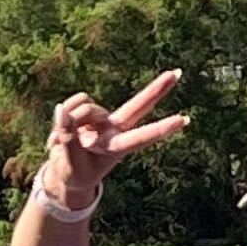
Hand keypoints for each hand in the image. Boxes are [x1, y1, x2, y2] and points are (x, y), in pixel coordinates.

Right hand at [38, 70, 189, 211]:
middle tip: (178, 73)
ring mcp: (102, 119)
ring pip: (86, 107)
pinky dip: (65, 114)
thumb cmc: (73, 172)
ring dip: (71, 121)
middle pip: (139, 105)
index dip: (162, 128)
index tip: (185, 120)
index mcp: (117, 148)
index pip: (142, 136)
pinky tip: (63, 128)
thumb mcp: (69, 162)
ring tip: (65, 139)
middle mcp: (114, 130)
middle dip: (157, 89)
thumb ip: (67, 137)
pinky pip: (75, 102)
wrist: (64, 172)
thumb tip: (61, 109)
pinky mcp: (88, 111)